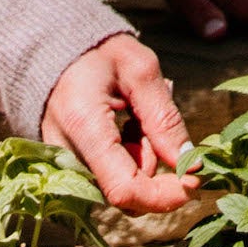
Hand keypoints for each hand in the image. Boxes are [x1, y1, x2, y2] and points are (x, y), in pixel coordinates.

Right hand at [41, 33, 197, 214]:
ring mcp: (62, 164)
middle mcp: (66, 155)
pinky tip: (121, 128)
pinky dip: (126, 158)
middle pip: (125, 192)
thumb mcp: (141, 71)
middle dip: (153, 163)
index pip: (125, 189)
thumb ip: (165, 119)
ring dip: (140, 158)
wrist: (54, 50)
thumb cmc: (100, 53)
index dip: (165, 196)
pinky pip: (106, 177)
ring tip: (134, 118)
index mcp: (84, 126)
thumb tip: (191, 165)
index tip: (193, 180)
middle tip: (150, 121)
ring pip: (119, 185)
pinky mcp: (66, 166)